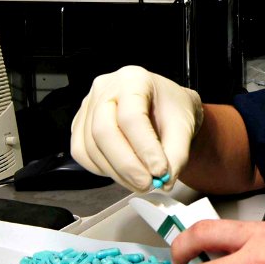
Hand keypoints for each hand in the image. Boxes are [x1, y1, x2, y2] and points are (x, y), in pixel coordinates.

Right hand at [70, 65, 203, 191]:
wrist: (164, 108)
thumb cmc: (172, 108)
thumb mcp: (184, 126)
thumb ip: (177, 153)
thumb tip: (165, 179)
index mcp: (133, 79)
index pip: (132, 116)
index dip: (145, 148)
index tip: (160, 171)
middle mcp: (105, 88)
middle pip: (104, 131)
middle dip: (127, 165)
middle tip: (147, 184)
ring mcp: (88, 106)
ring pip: (91, 146)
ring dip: (117, 173)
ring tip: (141, 182)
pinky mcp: (80, 125)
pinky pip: (83, 153)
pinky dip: (104, 169)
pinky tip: (124, 173)